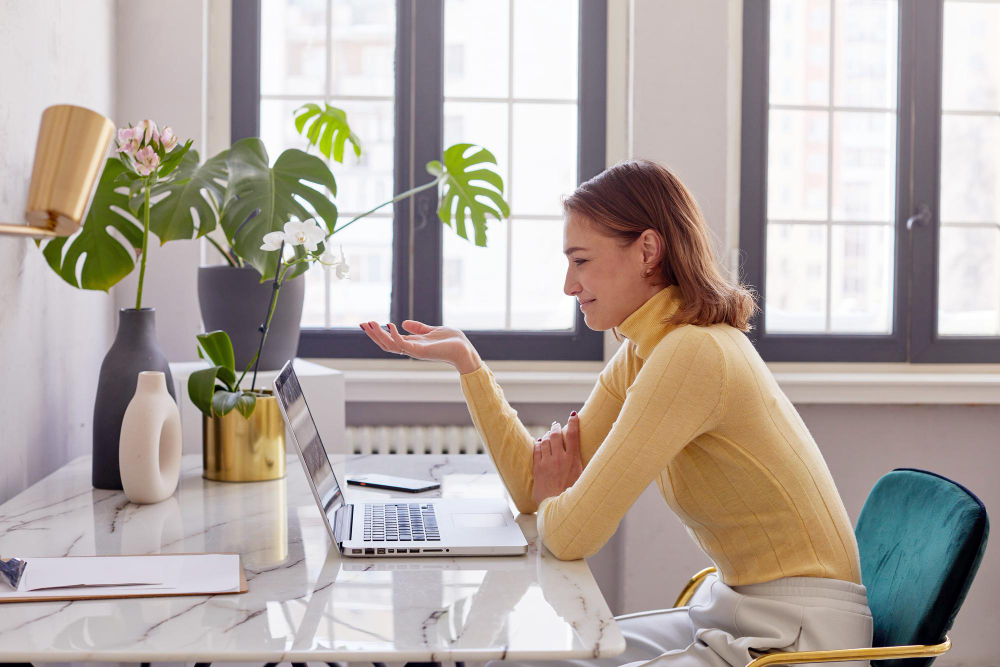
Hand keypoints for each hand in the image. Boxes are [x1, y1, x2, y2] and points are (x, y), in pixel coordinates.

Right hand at [360, 319, 482, 373]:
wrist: (465, 349)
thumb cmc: (452, 341)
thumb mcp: (432, 330)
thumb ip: (418, 328)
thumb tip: (403, 322)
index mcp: (413, 344)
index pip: (390, 340)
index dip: (378, 333)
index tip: (367, 324)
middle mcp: (411, 349)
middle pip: (386, 344)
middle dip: (374, 335)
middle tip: (363, 324)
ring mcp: (415, 351)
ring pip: (391, 345)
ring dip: (379, 335)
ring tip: (371, 323)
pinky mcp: (420, 352)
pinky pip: (403, 345)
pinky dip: (395, 335)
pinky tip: (390, 325)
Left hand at [533, 412, 582, 505]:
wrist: (557, 508)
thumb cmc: (572, 495)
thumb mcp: (583, 478)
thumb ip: (582, 465)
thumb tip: (588, 457)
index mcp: (573, 460)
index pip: (573, 435)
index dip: (573, 422)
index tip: (573, 415)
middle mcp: (559, 458)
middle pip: (556, 435)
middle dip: (556, 427)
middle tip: (556, 425)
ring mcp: (547, 463)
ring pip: (545, 441)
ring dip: (547, 435)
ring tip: (549, 434)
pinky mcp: (537, 468)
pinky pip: (536, 450)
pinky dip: (538, 444)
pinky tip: (539, 443)